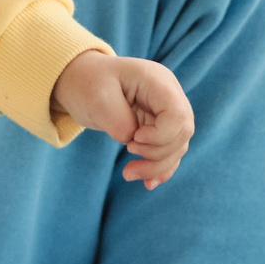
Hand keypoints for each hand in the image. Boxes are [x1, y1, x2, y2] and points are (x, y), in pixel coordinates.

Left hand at [52, 52, 193, 188]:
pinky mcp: (160, 127)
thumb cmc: (88, 83)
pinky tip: (147, 182)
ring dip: (157, 166)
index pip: (177, 115)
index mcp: (156, 81)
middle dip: (157, 156)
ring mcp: (167, 111)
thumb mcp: (97, 98)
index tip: (132, 139)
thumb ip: (118, 121)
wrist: (83, 81)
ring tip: (128, 174)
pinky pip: (170, 152)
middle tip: (128, 165)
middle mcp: (168, 95)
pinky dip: (160, 168)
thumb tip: (133, 141)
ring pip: (178, 146)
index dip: (160, 136)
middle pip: (182, 133)